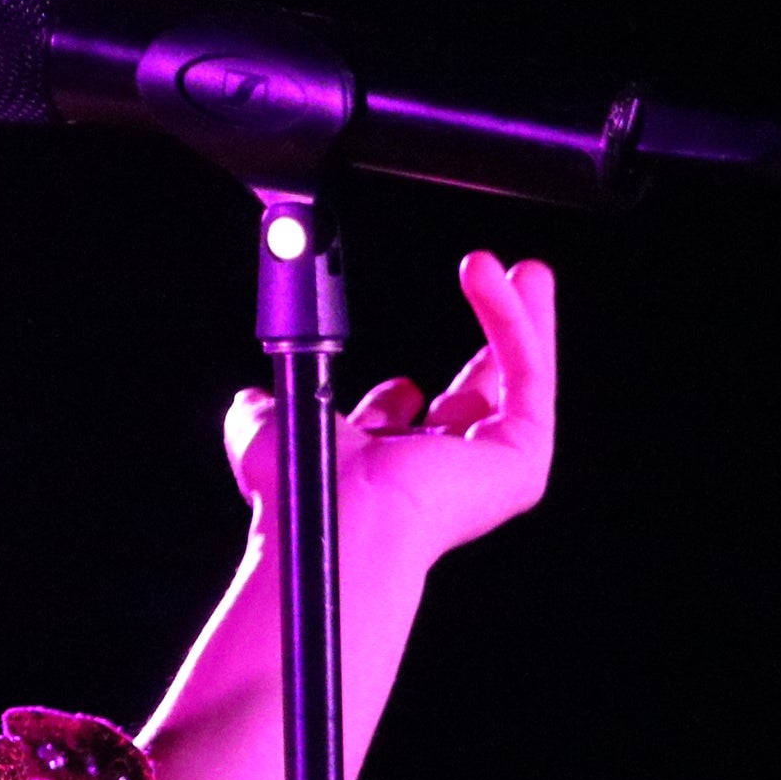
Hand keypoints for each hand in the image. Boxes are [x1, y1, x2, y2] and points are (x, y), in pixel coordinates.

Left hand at [225, 250, 559, 565]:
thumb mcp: (269, 429)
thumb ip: (264, 412)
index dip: (403, 398)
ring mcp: (491, 469)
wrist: (335, 511)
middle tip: (508, 289)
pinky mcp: (522, 457)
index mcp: (391, 475)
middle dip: (499, 342)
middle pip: (485, 398)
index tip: (400, 382)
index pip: (414, 432)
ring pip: (521, 379)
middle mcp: (446, 476)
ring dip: (521, 318)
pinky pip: (528, 374)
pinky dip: (516, 321)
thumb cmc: (298, 484)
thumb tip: (252, 401)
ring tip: (528, 268)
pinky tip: (507, 280)